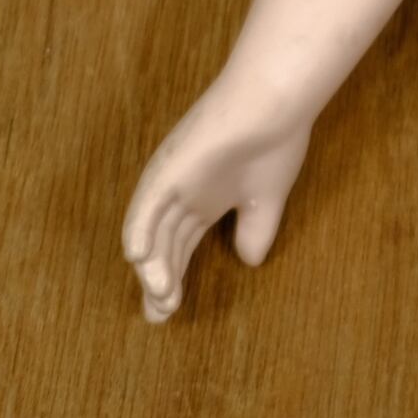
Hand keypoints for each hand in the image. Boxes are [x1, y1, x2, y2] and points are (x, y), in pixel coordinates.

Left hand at [121, 74, 314, 321]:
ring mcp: (173, 181)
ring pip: (153, 231)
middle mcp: (182, 194)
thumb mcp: (268, 197)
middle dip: (159, 282)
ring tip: (161, 296)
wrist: (278, 102)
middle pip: (163, 246)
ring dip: (153, 265)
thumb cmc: (275, 140)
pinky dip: (139, 231)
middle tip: (160, 315)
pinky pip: (146, 205)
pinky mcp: (169, 168)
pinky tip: (138, 257)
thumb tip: (250, 262)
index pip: (179, 247)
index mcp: (205, 200)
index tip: (168, 312)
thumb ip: (256, 228)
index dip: (174, 278)